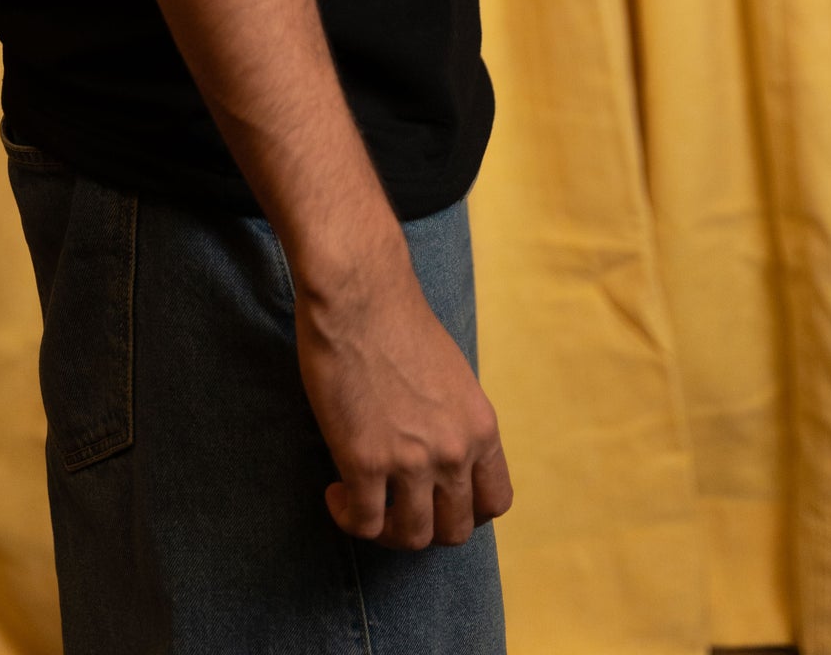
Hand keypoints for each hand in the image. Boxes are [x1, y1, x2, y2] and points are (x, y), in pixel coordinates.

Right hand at [292, 253, 513, 549]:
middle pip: (455, 529)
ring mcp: (410, 461)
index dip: (466, 511)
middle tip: (395, 504)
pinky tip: (335, 492)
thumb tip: (441, 453)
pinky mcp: (364, 461)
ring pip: (411, 536)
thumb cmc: (398, 321)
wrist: (359, 293)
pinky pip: (363, 522)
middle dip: (425, 525)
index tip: (437, 500)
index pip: (495, 502)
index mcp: (480, 427)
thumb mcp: (453, 375)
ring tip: (362, 500)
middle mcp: (454, 451)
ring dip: (386, 529)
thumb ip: (455, 420)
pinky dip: (348, 517)